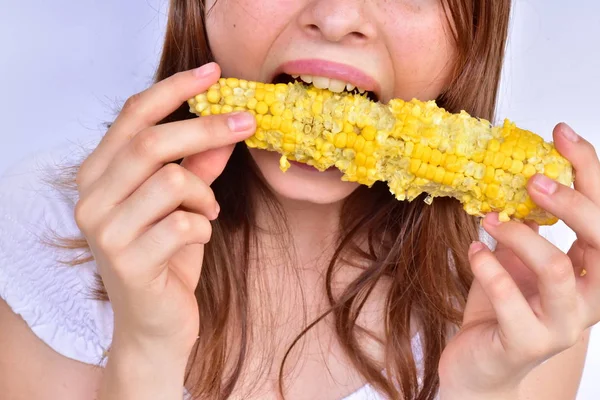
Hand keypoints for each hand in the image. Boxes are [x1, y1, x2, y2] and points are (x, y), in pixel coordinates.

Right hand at [74, 62, 255, 356]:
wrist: (154, 326)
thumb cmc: (167, 258)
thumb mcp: (185, 202)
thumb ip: (198, 163)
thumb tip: (227, 124)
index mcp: (98, 175)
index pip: (132, 115)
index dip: (174, 89)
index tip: (213, 71)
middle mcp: (90, 199)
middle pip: (152, 142)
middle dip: (208, 128)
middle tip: (248, 123)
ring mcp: (105, 232)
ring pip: (172, 181)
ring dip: (204, 194)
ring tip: (209, 211)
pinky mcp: (127, 263)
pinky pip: (185, 223)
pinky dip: (205, 225)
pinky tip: (200, 236)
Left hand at [438, 123, 599, 397]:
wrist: (479, 363)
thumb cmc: (502, 307)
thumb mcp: (518, 258)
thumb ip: (525, 224)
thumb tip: (511, 170)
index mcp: (592, 271)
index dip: (589, 169)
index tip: (561, 132)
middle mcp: (589, 299)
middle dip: (571, 202)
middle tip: (532, 179)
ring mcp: (561, 326)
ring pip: (557, 271)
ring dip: (520, 236)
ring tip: (490, 219)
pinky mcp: (526, 344)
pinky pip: (511, 301)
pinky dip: (489, 268)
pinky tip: (475, 252)